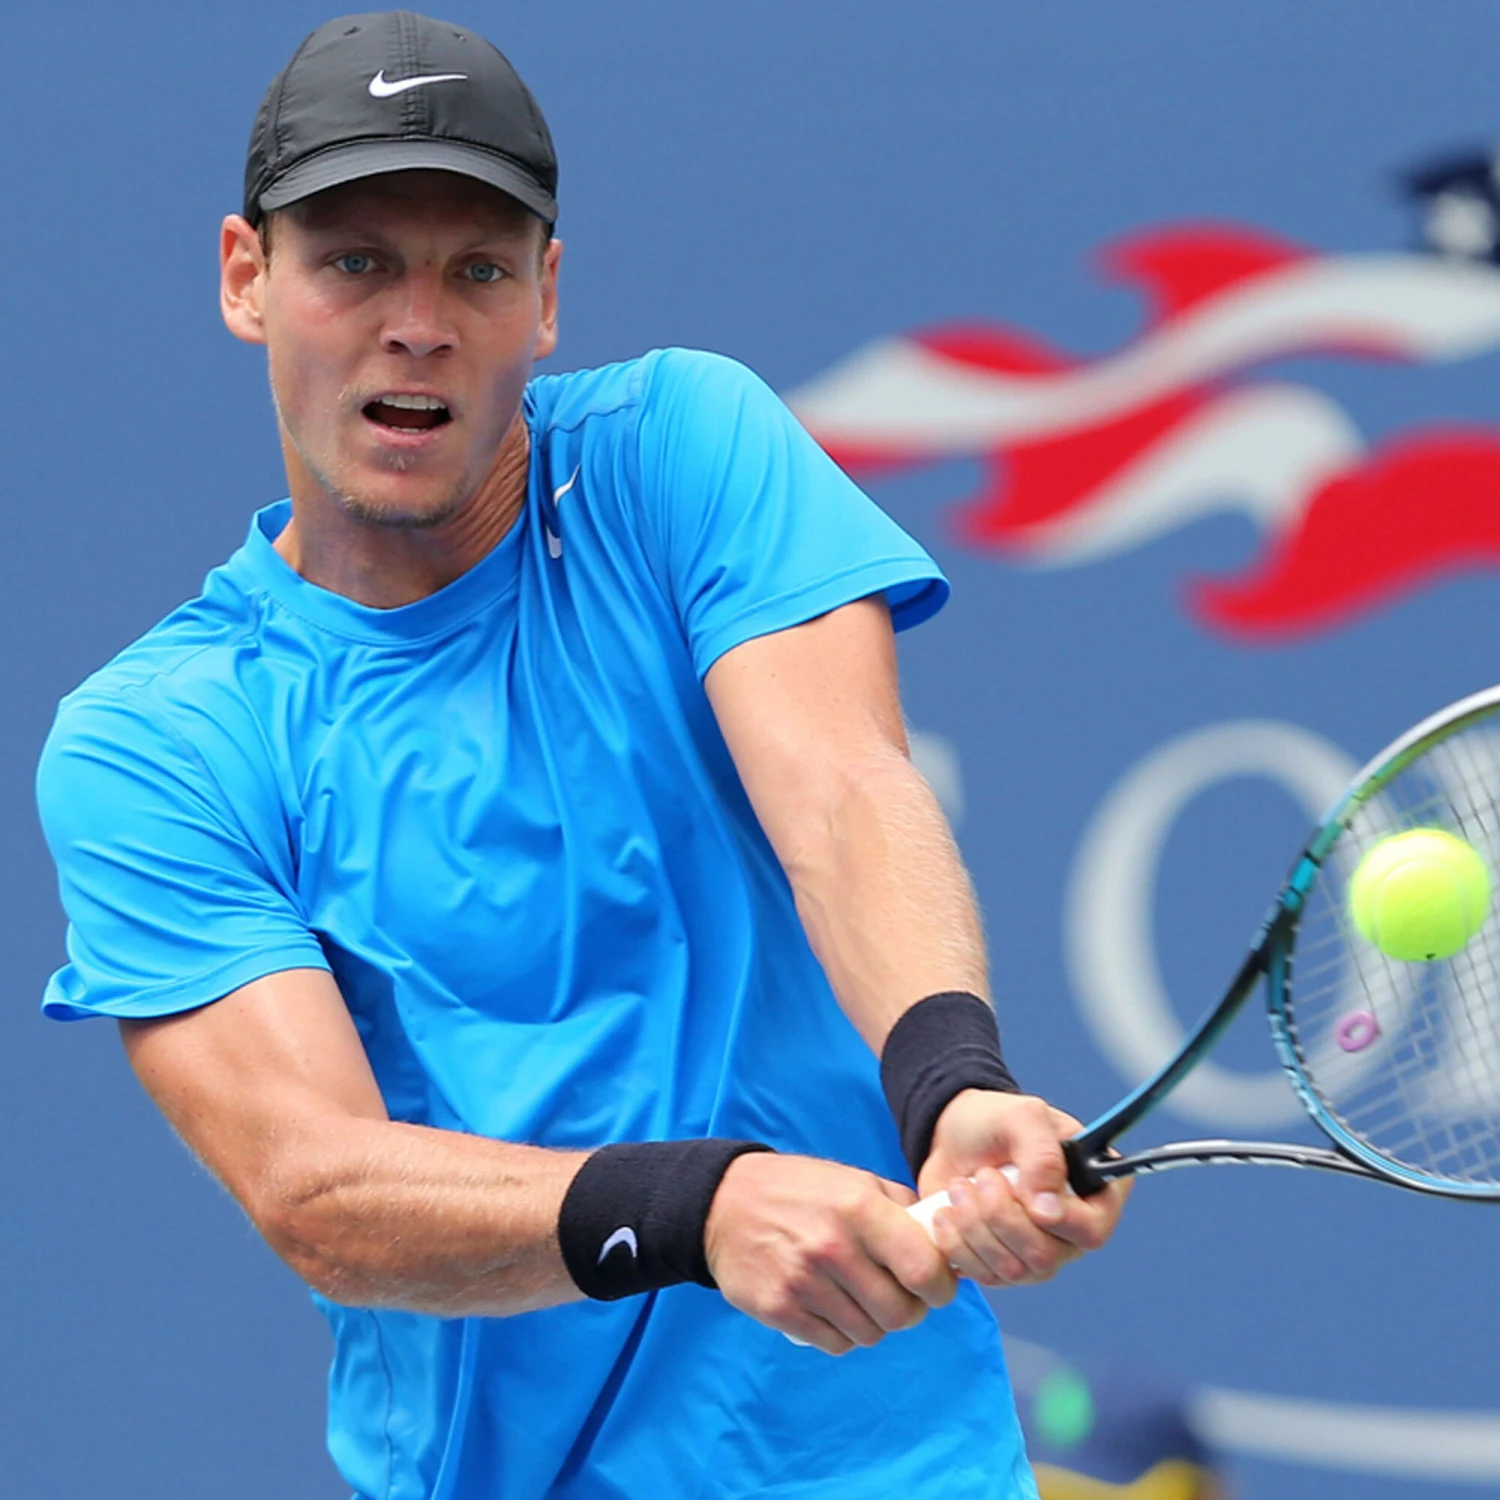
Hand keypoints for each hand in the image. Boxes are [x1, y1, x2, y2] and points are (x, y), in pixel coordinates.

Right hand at [704, 1151, 958, 1354]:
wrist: (724, 1202)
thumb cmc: (800, 1190)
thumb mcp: (854, 1179)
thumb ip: (900, 1208)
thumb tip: (942, 1241)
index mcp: (859, 1208)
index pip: (923, 1269)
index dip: (940, 1286)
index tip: (935, 1286)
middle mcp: (833, 1247)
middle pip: (900, 1314)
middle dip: (908, 1310)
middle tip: (897, 1295)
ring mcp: (804, 1282)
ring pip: (870, 1333)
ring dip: (873, 1322)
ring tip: (859, 1298)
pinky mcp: (780, 1309)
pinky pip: (835, 1344)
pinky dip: (841, 1333)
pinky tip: (832, 1308)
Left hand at [917, 1089, 1128, 1287]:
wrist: (953, 1136)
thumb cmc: (995, 1121)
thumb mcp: (1022, 1116)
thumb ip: (1042, 1156)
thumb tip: (1049, 1211)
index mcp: (1094, 1192)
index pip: (1093, 1230)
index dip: (1058, 1220)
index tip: (1019, 1189)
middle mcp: (1071, 1231)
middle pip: (1046, 1255)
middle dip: (1001, 1215)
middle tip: (982, 1176)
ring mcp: (1037, 1253)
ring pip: (1013, 1270)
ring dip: (975, 1226)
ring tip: (960, 1187)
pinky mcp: (1001, 1266)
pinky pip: (984, 1276)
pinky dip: (957, 1244)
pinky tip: (946, 1212)